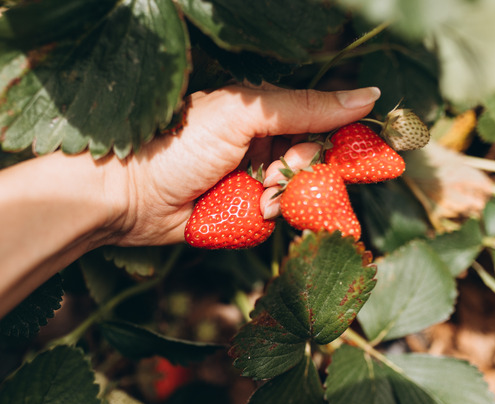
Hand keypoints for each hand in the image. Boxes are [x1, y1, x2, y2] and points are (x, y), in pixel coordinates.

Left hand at [110, 83, 379, 245]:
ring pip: (297, 191)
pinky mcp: (241, 211)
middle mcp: (260, 142)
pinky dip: (268, 216)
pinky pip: (275, 217)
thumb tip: (367, 95)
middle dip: (301, 169)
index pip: (319, 119)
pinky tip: (253, 210)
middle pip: (313, 159)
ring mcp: (251, 178)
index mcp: (261, 111)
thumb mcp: (242, 116)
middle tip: (273, 174)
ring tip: (256, 195)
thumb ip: (303, 107)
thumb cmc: (177, 146)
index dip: (340, 137)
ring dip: (283, 195)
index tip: (363, 154)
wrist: (127, 195)